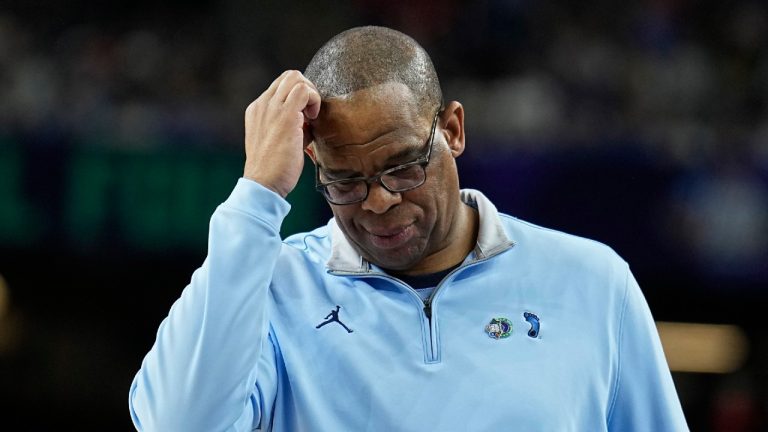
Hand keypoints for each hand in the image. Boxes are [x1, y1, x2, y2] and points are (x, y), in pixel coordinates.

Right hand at [243, 70, 320, 196]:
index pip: (280, 86)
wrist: (263, 183)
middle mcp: (262, 104)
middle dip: (307, 90)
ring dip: (311, 94)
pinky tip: (313, 120)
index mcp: (257, 110)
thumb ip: (288, 126)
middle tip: (312, 113)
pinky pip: (304, 90)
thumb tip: (308, 122)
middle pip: (289, 76)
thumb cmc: (273, 169)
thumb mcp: (276, 141)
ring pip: (295, 77)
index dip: (298, 96)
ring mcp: (272, 108)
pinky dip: (314, 100)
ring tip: (312, 117)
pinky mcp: (285, 116)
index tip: (306, 117)